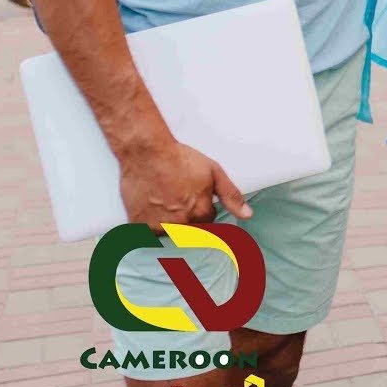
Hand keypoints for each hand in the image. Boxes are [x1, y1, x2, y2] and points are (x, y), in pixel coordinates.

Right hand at [119, 138, 251, 227]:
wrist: (148, 153)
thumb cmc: (179, 159)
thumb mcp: (214, 172)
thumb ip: (231, 196)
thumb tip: (247, 214)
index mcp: (201, 213)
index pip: (208, 223)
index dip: (203, 210)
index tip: (195, 200)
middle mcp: (181, 224)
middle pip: (189, 230)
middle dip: (186, 218)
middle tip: (176, 198)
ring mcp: (159, 226)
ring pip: (168, 233)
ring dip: (168, 223)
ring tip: (163, 200)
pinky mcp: (139, 225)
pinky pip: (147, 233)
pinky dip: (149, 223)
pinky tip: (150, 206)